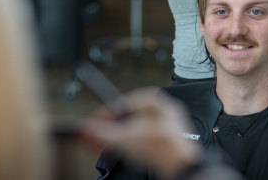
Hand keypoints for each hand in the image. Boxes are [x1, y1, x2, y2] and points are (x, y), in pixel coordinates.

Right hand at [78, 87, 202, 178]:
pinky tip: (128, 152)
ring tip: (111, 146)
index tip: (90, 127)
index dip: (102, 117)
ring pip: (136, 128)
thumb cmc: (163, 148)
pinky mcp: (167, 140)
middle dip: (110, 129)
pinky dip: (133, 144)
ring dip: (120, 137)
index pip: (120, 104)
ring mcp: (166, 124)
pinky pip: (145, 138)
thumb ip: (101, 135)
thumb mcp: (125, 140)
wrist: (183, 167)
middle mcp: (162, 109)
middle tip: (97, 138)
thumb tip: (83, 130)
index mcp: (153, 100)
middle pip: (127, 117)